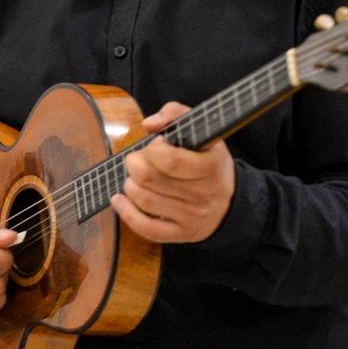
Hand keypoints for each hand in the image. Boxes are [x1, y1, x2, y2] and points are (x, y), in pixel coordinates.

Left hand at [109, 102, 234, 243]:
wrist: (228, 202)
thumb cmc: (207, 160)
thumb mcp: (202, 132)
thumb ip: (176, 114)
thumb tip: (148, 124)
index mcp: (211, 166)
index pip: (170, 159)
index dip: (153, 149)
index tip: (156, 145)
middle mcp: (203, 194)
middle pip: (149, 178)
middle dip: (134, 164)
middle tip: (137, 160)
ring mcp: (192, 217)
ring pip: (144, 199)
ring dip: (129, 184)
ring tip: (134, 177)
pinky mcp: (181, 234)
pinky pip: (146, 228)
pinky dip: (126, 212)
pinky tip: (119, 199)